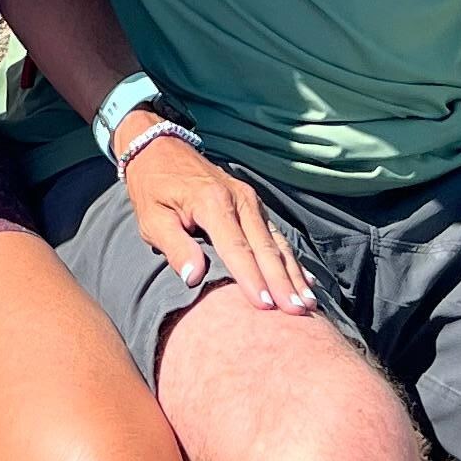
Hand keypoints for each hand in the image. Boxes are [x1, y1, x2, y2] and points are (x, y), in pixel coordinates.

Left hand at [118, 129, 312, 312]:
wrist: (159, 147)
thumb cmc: (153, 189)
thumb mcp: (153, 219)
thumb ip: (175, 247)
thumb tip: (195, 278)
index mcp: (212, 202)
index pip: (236, 248)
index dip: (252, 279)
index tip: (266, 307)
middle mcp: (239, 199)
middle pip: (265, 247)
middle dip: (283, 282)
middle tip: (298, 312)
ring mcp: (250, 199)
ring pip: (276, 242)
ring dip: (293, 274)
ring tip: (308, 303)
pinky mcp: (253, 204)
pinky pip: (276, 234)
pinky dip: (291, 259)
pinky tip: (305, 279)